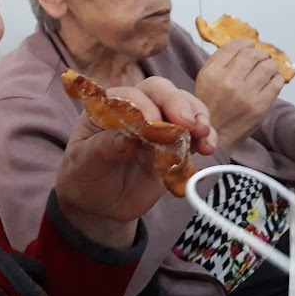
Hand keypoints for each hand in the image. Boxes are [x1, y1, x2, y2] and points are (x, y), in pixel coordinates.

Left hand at [55, 76, 216, 247]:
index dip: (144, 106)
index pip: (130, 95)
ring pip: (185, 108)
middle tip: (190, 125)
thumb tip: (129, 139)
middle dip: (178, 104)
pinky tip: (208, 151)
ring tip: (205, 140)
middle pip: (161, 92)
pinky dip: (206, 140)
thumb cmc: (85, 175)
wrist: (99, 203)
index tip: (153, 123)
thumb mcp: (85, 162)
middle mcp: (137, 108)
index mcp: (109, 105)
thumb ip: (104, 148)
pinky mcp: (177, 145)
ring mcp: (160, 125)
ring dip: (199, 120)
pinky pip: (196, 136)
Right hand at [194, 38, 283, 152]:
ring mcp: (246, 93)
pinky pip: (277, 82)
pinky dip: (275, 79)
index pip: (236, 46)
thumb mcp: (205, 79)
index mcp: (211, 72)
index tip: (248, 48)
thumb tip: (245, 46)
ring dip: (270, 65)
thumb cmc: (210, 105)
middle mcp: (228, 80)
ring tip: (265, 71)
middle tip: (259, 60)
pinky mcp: (260, 105)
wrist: (214, 136)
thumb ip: (221, 61)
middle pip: (254, 54)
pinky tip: (269, 83)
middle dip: (260, 54)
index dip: (246, 44)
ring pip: (269, 66)